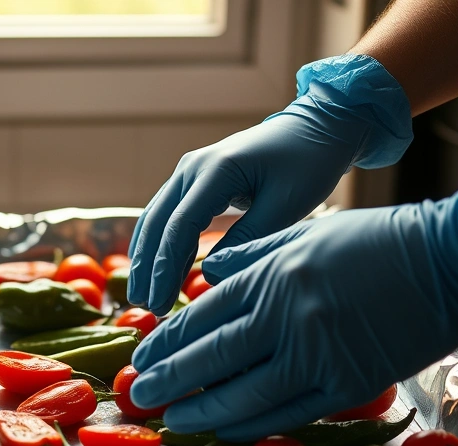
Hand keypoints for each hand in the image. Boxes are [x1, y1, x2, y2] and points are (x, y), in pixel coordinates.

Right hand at [127, 54, 413, 315]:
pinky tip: (157, 271)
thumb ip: (249, 238)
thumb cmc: (309, 163)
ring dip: (147, 257)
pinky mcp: (194, 180)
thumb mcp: (287, 205)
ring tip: (141, 295)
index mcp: (217, 170)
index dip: (166, 268)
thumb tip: (212, 275)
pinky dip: (160, 244)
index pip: (180, 225)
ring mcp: (190, 171)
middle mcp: (193, 167)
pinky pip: (168, 215)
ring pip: (155, 219)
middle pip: (157, 223)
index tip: (159, 301)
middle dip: (148, 267)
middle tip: (145, 306)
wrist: (316, 127)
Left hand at [128, 164, 457, 440]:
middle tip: (139, 393)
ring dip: (202, 409)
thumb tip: (207, 271)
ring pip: (243, 392)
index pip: (203, 314)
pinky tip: (225, 428)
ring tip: (172, 418)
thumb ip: (253, 254)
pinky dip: (252, 423)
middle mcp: (286, 313)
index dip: (168, 339)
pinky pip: (288, 410)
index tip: (143, 354)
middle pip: (212, 355)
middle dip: (169, 377)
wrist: (451, 260)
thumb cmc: (379, 240)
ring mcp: (317, 352)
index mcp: (273, 273)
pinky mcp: (348, 382)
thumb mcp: (307, 231)